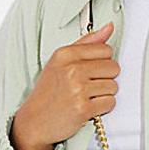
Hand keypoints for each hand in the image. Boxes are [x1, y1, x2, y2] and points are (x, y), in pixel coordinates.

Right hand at [10, 21, 118, 149]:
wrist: (35, 121)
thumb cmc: (49, 92)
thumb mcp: (61, 62)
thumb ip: (86, 43)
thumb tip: (109, 28)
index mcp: (65, 54)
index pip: (106, 50)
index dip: (103, 63)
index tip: (91, 72)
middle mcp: (72, 69)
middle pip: (114, 67)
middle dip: (105, 79)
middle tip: (89, 87)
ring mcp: (78, 89)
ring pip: (114, 86)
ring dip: (104, 95)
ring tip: (87, 98)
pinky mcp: (83, 108)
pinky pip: (110, 103)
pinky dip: (103, 108)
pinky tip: (89, 108)